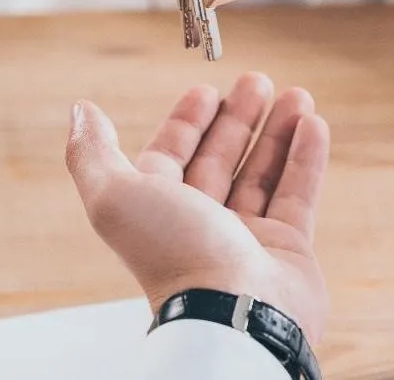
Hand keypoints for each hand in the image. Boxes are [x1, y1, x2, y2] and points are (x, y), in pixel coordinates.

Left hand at [65, 73, 329, 342]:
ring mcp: (246, 236)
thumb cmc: (175, 255)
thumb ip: (93, 154)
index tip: (208, 89)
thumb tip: (80, 112)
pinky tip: (314, 125)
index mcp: (159, 212)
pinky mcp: (287, 247)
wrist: (235, 312)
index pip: (171, 155)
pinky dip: (306, 158)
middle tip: (258, 80)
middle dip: (239, 118)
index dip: (187, 121)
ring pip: (263, 173)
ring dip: (279, 131)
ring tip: (298, 96)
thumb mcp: (116, 196)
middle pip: (220, 159)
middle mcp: (201, 224)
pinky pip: (298, 193)